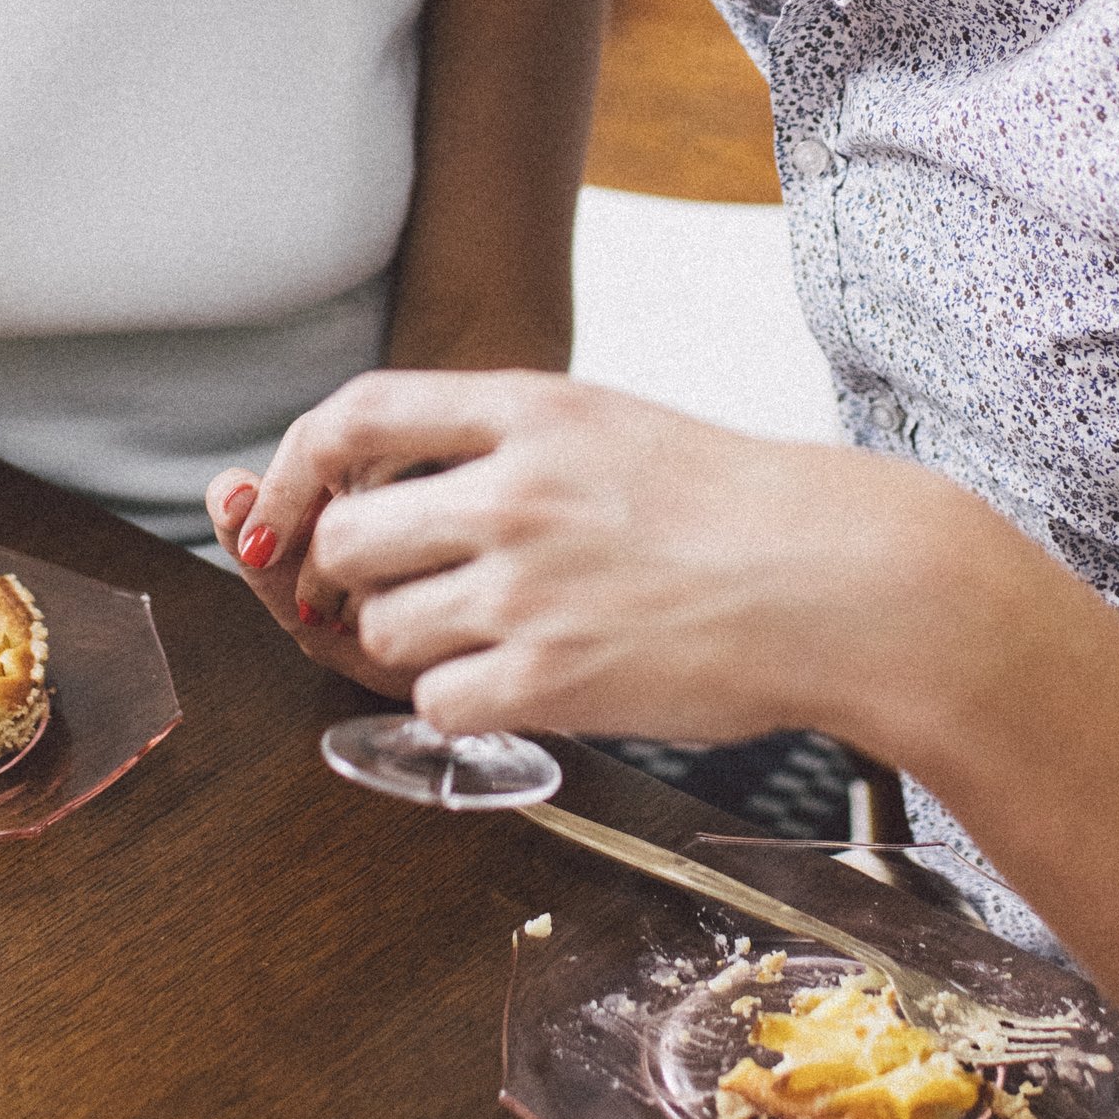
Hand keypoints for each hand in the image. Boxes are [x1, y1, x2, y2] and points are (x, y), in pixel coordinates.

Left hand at [215, 369, 883, 740]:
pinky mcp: (547, 677)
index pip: (357, 415)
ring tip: (495, 639)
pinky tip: (524, 686)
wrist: (839, 581)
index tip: (279, 507)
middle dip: (352, 579)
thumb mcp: (614, 428)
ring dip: (414, 647)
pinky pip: (436, 704)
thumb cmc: (742, 511)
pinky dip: (464, 705)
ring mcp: (527, 586)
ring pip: (381, 630)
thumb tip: (392, 492)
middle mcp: (514, 492)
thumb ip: (507, 446)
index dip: (294, 465)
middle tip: (400, 596)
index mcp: (532, 412)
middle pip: (345, 538)